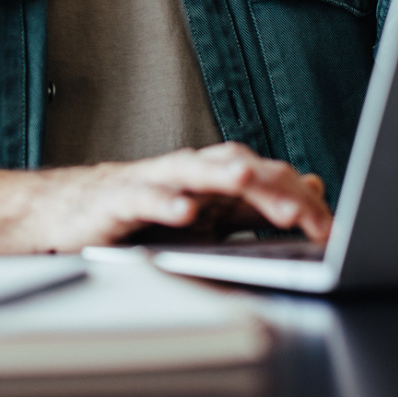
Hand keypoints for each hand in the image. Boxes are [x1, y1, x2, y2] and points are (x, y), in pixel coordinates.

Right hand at [0, 142, 333, 256]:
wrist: (68, 213)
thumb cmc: (140, 213)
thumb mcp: (208, 214)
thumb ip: (257, 203)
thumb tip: (311, 187)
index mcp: (214, 176)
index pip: (266, 179)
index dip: (299, 200)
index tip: (329, 229)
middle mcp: (188, 171)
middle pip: (237, 168)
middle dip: (271, 189)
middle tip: (304, 213)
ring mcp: (153, 181)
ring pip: (193, 172)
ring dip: (221, 176)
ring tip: (246, 182)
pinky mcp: (119, 199)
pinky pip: (144, 199)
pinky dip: (165, 204)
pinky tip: (184, 214)